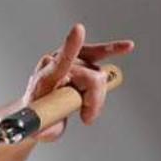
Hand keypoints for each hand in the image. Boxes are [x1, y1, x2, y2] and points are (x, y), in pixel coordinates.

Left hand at [23, 23, 133, 141]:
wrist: (33, 112)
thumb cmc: (36, 118)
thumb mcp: (39, 129)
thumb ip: (45, 127)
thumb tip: (45, 130)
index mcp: (45, 78)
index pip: (60, 62)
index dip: (71, 47)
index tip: (79, 30)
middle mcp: (56, 65)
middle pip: (91, 78)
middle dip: (93, 100)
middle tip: (86, 118)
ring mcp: (68, 63)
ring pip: (99, 76)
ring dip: (96, 97)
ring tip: (85, 110)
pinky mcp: (79, 64)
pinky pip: (98, 54)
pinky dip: (112, 50)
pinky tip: (127, 47)